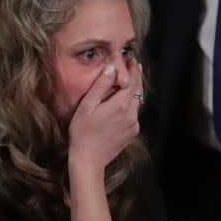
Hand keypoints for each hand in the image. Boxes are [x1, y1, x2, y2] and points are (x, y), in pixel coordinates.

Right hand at [67, 60, 142, 176]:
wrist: (89, 160)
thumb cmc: (82, 132)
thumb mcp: (87, 106)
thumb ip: (100, 86)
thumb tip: (111, 69)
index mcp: (121, 104)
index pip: (132, 81)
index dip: (133, 70)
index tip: (132, 61)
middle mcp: (131, 114)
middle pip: (138, 91)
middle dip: (137, 77)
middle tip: (135, 66)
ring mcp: (133, 125)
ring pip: (137, 103)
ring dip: (134, 91)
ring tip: (130, 82)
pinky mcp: (132, 133)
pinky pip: (134, 115)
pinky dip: (131, 106)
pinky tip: (123, 104)